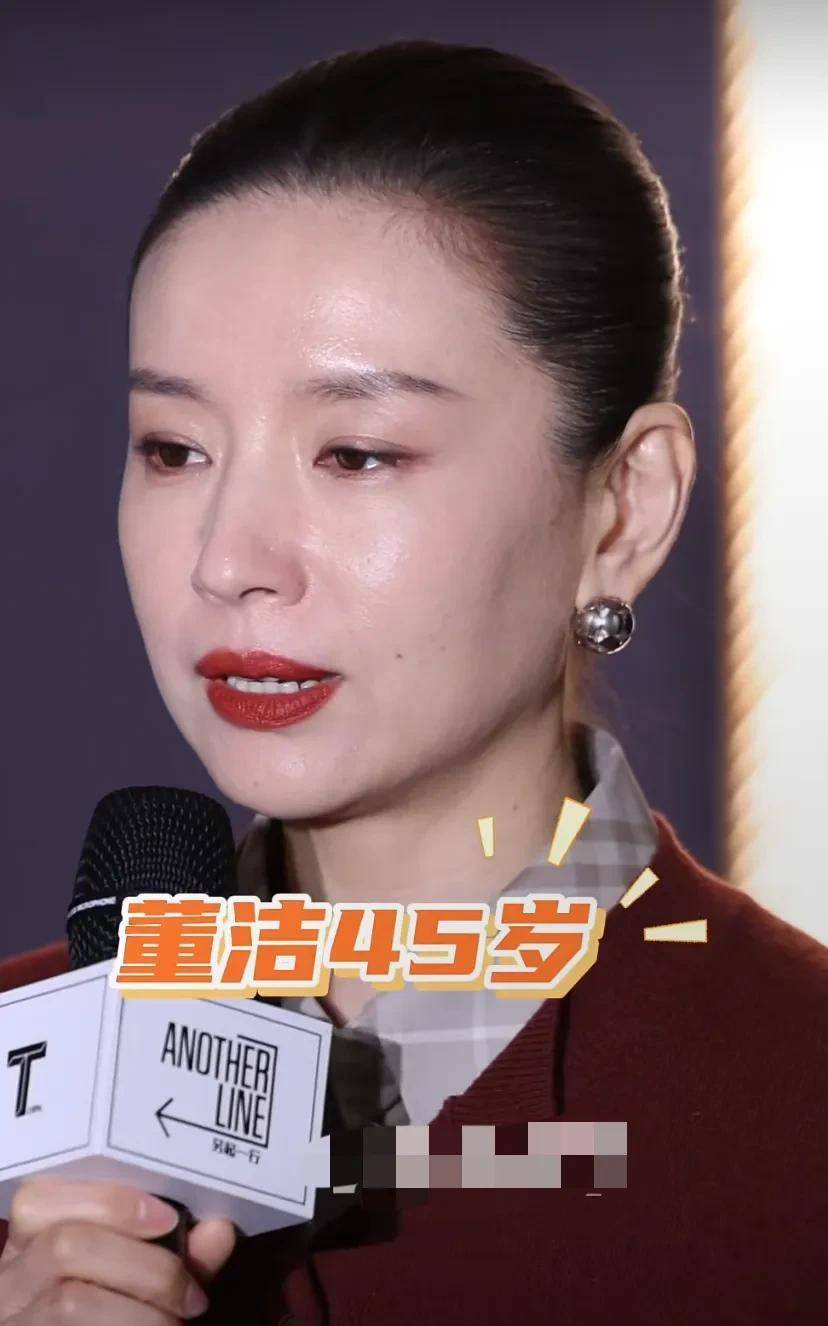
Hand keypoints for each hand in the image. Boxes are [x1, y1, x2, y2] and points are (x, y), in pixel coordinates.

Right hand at [0, 1176, 236, 1323]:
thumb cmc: (119, 1306)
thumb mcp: (147, 1273)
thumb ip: (181, 1250)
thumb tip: (219, 1230)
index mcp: (34, 1236)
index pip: (43, 1196)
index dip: (110, 1201)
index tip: (168, 1218)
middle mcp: (13, 1278)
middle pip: (65, 1245)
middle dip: (144, 1265)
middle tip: (190, 1293)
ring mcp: (16, 1318)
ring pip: (70, 1300)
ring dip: (141, 1313)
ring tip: (176, 1322)